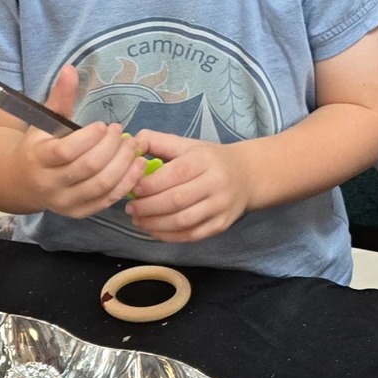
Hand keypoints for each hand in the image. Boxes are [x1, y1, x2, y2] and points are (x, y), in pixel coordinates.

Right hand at [17, 66, 149, 218]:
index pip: (66, 152)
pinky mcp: (80, 212)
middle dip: (112, 147)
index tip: (103, 125)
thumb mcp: (44, 121)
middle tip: (121, 132)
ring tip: (132, 145)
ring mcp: (65, 202)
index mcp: (38, 160)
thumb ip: (60, 97)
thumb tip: (71, 68)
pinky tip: (138, 164)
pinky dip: (127, 182)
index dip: (90, 138)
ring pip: (102, 185)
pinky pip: (109, 200)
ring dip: (124, 164)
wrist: (24, 182)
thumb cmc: (39, 146)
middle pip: (89, 168)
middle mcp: (50, 185)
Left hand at [124, 132, 252, 241]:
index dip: (149, 184)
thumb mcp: (187, 145)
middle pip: (176, 200)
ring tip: (138, 220)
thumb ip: (157, 141)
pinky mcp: (221, 225)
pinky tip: (153, 229)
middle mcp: (216, 183)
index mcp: (205, 160)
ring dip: (154, 224)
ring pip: (182, 221)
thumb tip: (131, 143)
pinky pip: (190, 236)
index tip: (131, 188)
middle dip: (147, 207)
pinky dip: (167, 236)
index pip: (174, 174)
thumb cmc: (209, 159)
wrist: (247, 175)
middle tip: (130, 208)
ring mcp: (220, 207)